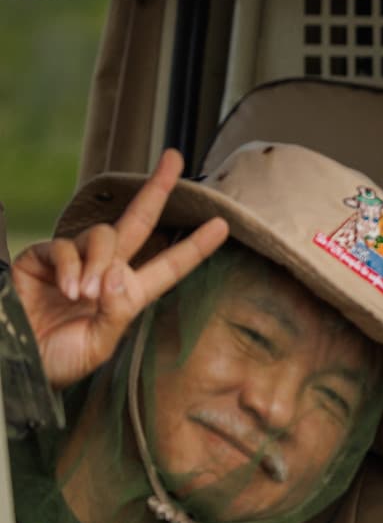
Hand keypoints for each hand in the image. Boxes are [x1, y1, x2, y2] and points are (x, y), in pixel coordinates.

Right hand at [11, 150, 228, 390]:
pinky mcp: (41, 259)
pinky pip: (62, 247)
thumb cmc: (58, 362)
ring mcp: (73, 262)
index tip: (222, 224)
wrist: (16, 365)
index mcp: (127, 295)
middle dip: (157, 189)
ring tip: (82, 296)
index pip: (168, 266)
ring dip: (97, 262)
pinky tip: (66, 291)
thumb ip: (114, 312)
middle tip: (175, 158)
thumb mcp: (97, 347)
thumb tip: (119, 275)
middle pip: (137, 222)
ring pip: (102, 237)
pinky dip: (69, 267)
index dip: (195, 246)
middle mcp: (104, 272)